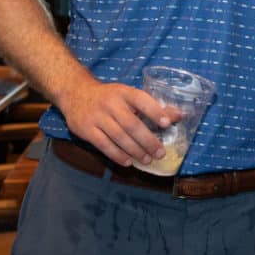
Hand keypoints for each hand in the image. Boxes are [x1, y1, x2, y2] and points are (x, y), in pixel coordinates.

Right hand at [59, 78, 181, 166]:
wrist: (75, 93)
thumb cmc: (110, 96)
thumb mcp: (128, 95)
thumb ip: (152, 106)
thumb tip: (179, 116)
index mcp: (124, 92)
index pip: (141, 100)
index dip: (155, 111)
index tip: (167, 124)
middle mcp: (110, 103)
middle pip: (131, 124)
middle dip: (148, 141)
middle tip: (160, 153)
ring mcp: (97, 117)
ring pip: (119, 137)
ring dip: (135, 151)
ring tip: (147, 160)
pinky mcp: (86, 130)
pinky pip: (104, 145)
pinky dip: (117, 155)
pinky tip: (128, 162)